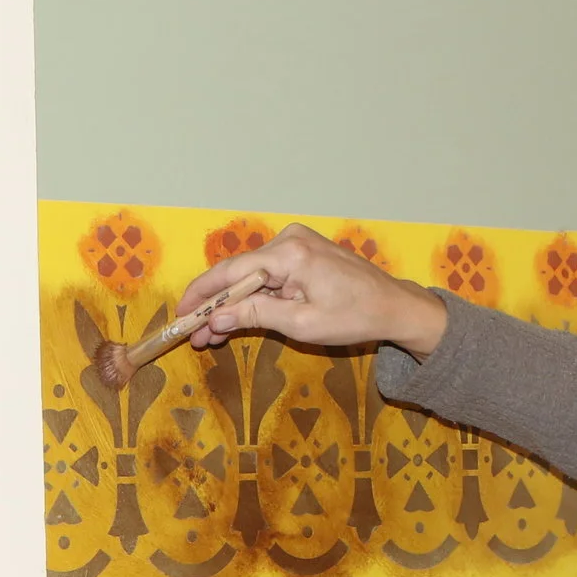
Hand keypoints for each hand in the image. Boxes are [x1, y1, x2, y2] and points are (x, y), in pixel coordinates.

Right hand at [174, 223, 447, 355]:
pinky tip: (238, 319)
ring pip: (251, 275)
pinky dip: (254, 296)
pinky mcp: (304, 251)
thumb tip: (215, 319)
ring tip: (212, 336)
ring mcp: (297, 243)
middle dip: (216, 306)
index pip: (230, 271)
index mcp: (289, 253)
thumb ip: (255, 316)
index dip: (202, 294)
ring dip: (233, 304)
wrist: (395, 307)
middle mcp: (290, 240)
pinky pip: (269, 274)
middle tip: (196, 336)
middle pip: (238, 273)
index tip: (181, 315)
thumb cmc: (355, 317)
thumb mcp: (301, 323)